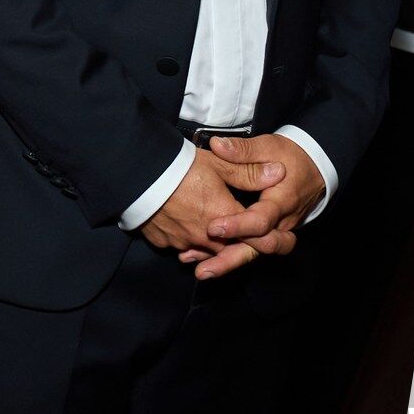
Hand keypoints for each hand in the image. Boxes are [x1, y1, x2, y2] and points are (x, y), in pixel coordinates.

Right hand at [140, 144, 280, 270]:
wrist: (134, 173)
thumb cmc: (177, 165)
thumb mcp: (217, 163)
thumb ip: (248, 172)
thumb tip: (278, 173)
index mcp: (224, 217)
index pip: (257, 239)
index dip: (268, 240)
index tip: (277, 237)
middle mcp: (205, 236)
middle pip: (231, 249)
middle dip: (238, 243)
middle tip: (244, 235)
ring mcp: (182, 241)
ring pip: (205, 250)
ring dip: (212, 243)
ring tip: (212, 231)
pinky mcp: (163, 242)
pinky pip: (181, 246)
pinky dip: (187, 239)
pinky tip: (184, 225)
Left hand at [186, 135, 325, 280]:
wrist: (313, 169)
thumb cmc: (290, 157)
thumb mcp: (269, 146)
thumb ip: (243, 150)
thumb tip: (217, 145)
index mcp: (282, 201)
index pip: (261, 220)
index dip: (238, 225)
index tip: (213, 227)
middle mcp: (281, 223)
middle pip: (258, 248)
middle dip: (231, 260)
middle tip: (205, 269)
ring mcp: (275, 232)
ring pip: (252, 253)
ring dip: (226, 263)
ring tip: (199, 269)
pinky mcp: (267, 235)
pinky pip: (248, 249)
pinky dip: (225, 256)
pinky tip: (199, 258)